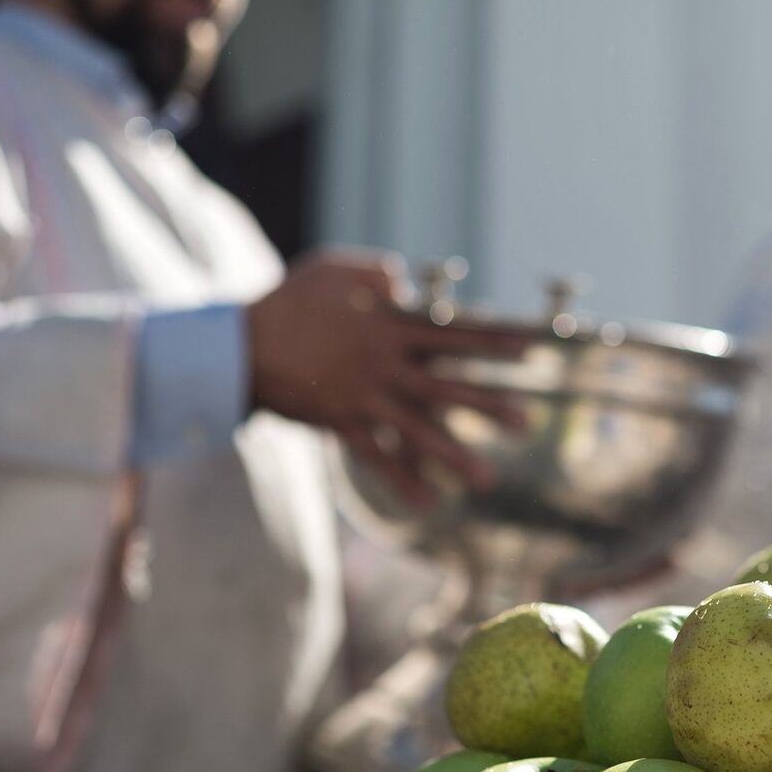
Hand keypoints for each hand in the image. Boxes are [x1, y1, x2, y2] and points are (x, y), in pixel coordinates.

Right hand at [247, 250, 527, 508]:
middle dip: (489, 405)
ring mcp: (364, 396)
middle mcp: (384, 362)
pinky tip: (428, 504)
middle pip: (447, 386)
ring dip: (455, 456)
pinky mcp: (340, 422)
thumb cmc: (287, 301)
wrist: (239, 344)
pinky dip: (402, 480)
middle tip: (527, 422)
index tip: (532, 349)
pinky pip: (377, 456)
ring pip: (419, 431)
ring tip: (488, 479)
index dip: (494, 340)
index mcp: (390, 324)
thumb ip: (373, 270)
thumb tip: (403, 279)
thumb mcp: (331, 268)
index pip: (454, 332)